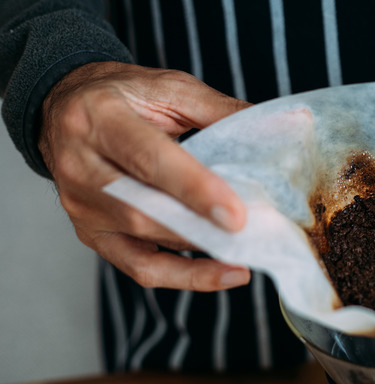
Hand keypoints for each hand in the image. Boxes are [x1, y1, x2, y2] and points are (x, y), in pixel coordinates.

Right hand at [40, 61, 251, 290]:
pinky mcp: (91, 233)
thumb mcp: (169, 87)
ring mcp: (81, 206)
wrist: (64, 107)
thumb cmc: (124, 95)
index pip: (150, 160)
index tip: (236, 215)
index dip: (195, 189)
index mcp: (101, 119)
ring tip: (248, 252)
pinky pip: (139, 267)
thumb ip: (221, 110)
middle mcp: (81, 166)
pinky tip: (224, 272)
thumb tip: (281, 127)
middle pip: (144, 209)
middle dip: (203, 226)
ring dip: (201, 251)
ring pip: (144, 240)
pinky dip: (184, 275)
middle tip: (254, 236)